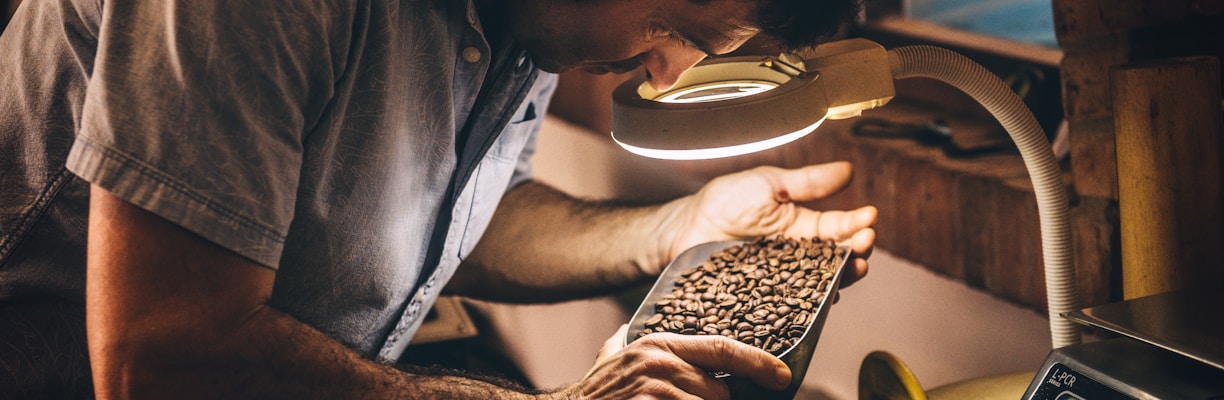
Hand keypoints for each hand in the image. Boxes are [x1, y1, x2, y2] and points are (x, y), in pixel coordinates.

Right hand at [556, 325, 790, 399]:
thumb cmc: (591, 395)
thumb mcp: (610, 358)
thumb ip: (623, 343)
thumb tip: (626, 331)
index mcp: (659, 345)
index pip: (723, 348)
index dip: (759, 362)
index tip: (784, 376)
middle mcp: (660, 362)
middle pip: (720, 392)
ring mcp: (655, 389)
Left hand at [666, 161, 876, 285]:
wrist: (685, 228)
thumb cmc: (724, 202)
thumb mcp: (769, 184)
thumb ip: (808, 183)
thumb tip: (849, 170)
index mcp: (803, 227)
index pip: (838, 227)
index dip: (857, 223)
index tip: (870, 216)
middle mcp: (799, 257)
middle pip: (837, 260)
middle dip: (857, 252)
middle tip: (865, 243)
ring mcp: (784, 280)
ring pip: (822, 284)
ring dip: (843, 278)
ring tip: (854, 269)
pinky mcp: (766, 298)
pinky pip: (793, 305)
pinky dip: (811, 303)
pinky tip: (824, 298)